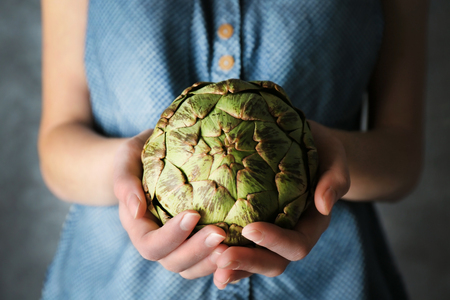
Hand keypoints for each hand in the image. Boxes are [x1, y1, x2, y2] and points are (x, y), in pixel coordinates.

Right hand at [113, 129, 227, 278]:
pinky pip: (205, 259)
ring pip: (191, 267)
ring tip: (233, 247)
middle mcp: (157, 240)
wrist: (149, 158)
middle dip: (197, 251)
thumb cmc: (136, 156)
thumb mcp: (127, 159)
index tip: (193, 214)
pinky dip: (221, 258)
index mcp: (138, 226)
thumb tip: (136, 210)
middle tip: (221, 234)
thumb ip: (125, 183)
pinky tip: (240, 246)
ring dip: (211, 262)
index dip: (171, 236)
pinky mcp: (193, 240)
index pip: (150, 244)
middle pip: (173, 261)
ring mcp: (176, 244)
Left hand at [212, 120, 350, 288]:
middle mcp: (291, 235)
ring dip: (233, 267)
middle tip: (221, 258)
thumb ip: (335, 178)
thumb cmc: (320, 148)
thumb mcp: (333, 155)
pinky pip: (242, 248)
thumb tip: (324, 205)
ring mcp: (272, 235)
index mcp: (312, 224)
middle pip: (274, 262)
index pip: (297, 244)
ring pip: (255, 262)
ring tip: (210, 262)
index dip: (275, 241)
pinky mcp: (254, 227)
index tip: (249, 228)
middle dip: (249, 263)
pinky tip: (205, 255)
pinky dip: (225, 255)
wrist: (307, 146)